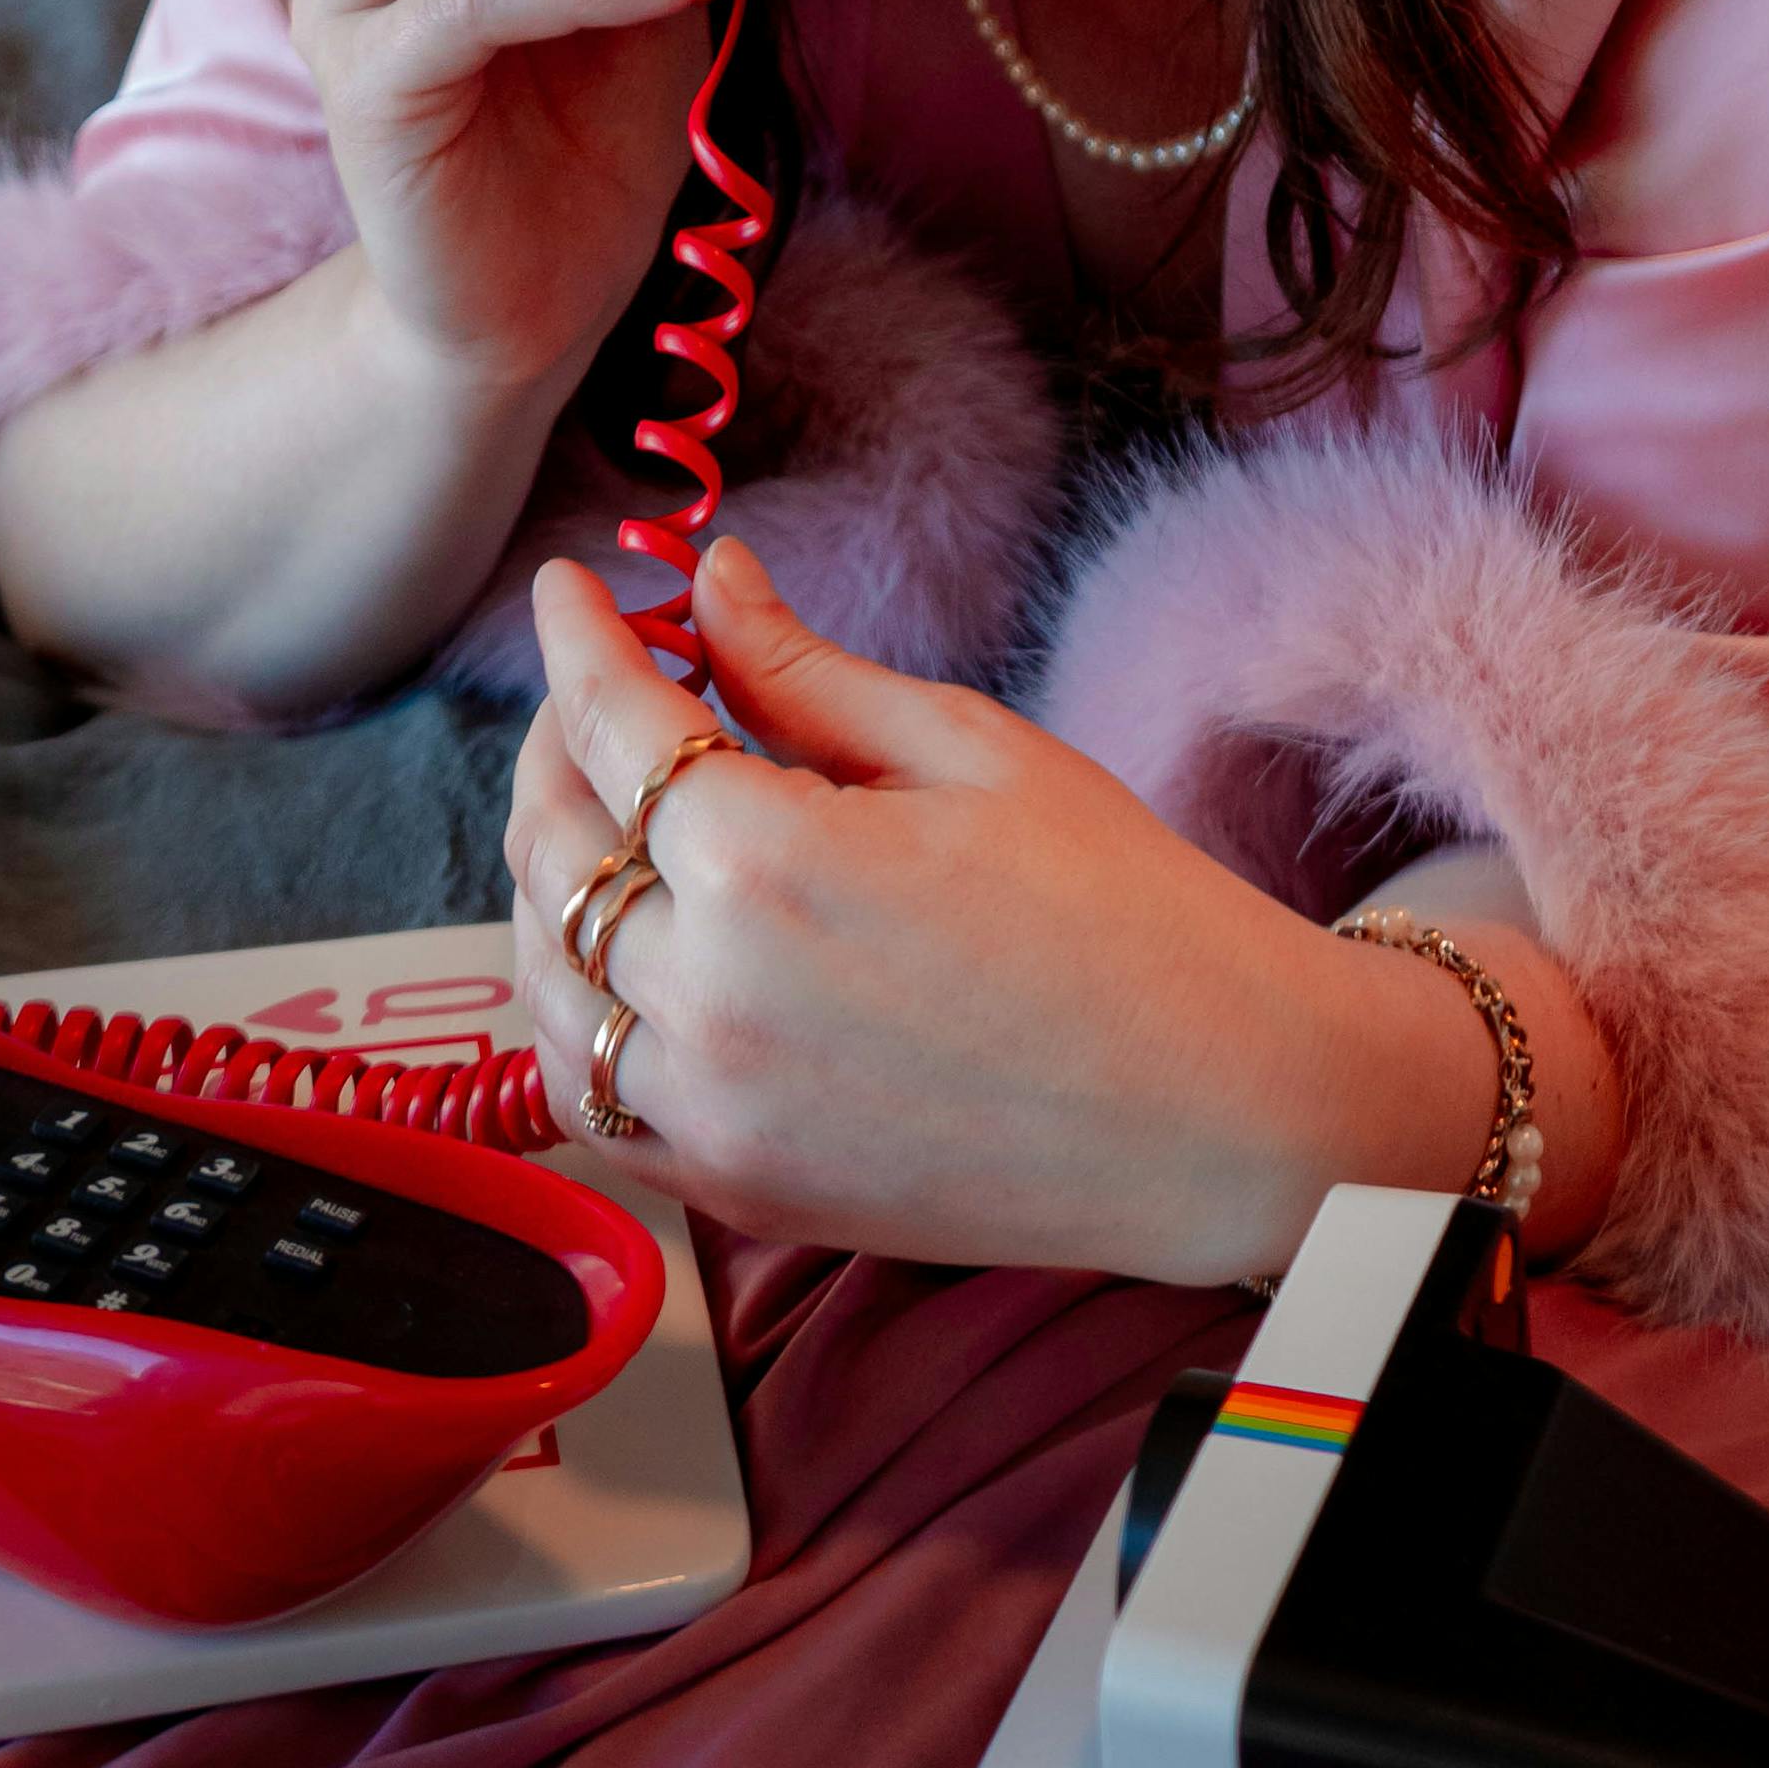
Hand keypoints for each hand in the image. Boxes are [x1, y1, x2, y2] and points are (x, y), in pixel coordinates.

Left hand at [504, 534, 1533, 1286]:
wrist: (1223, 1110)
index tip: (568, 585)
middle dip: (554, 745)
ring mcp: (713, 1106)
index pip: (611, 722)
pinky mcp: (736, 1184)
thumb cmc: (1123, 912)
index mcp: (766, 859)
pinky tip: (616, 955)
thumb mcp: (968, 750)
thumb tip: (713, 583)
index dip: (580, 637)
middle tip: (594, 690)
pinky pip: (587, 1098)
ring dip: (546, 882)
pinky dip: (573, 1015)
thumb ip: (808, 672)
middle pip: (554, 846)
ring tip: (595, 814)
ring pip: (545, 981)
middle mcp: (709, 992)